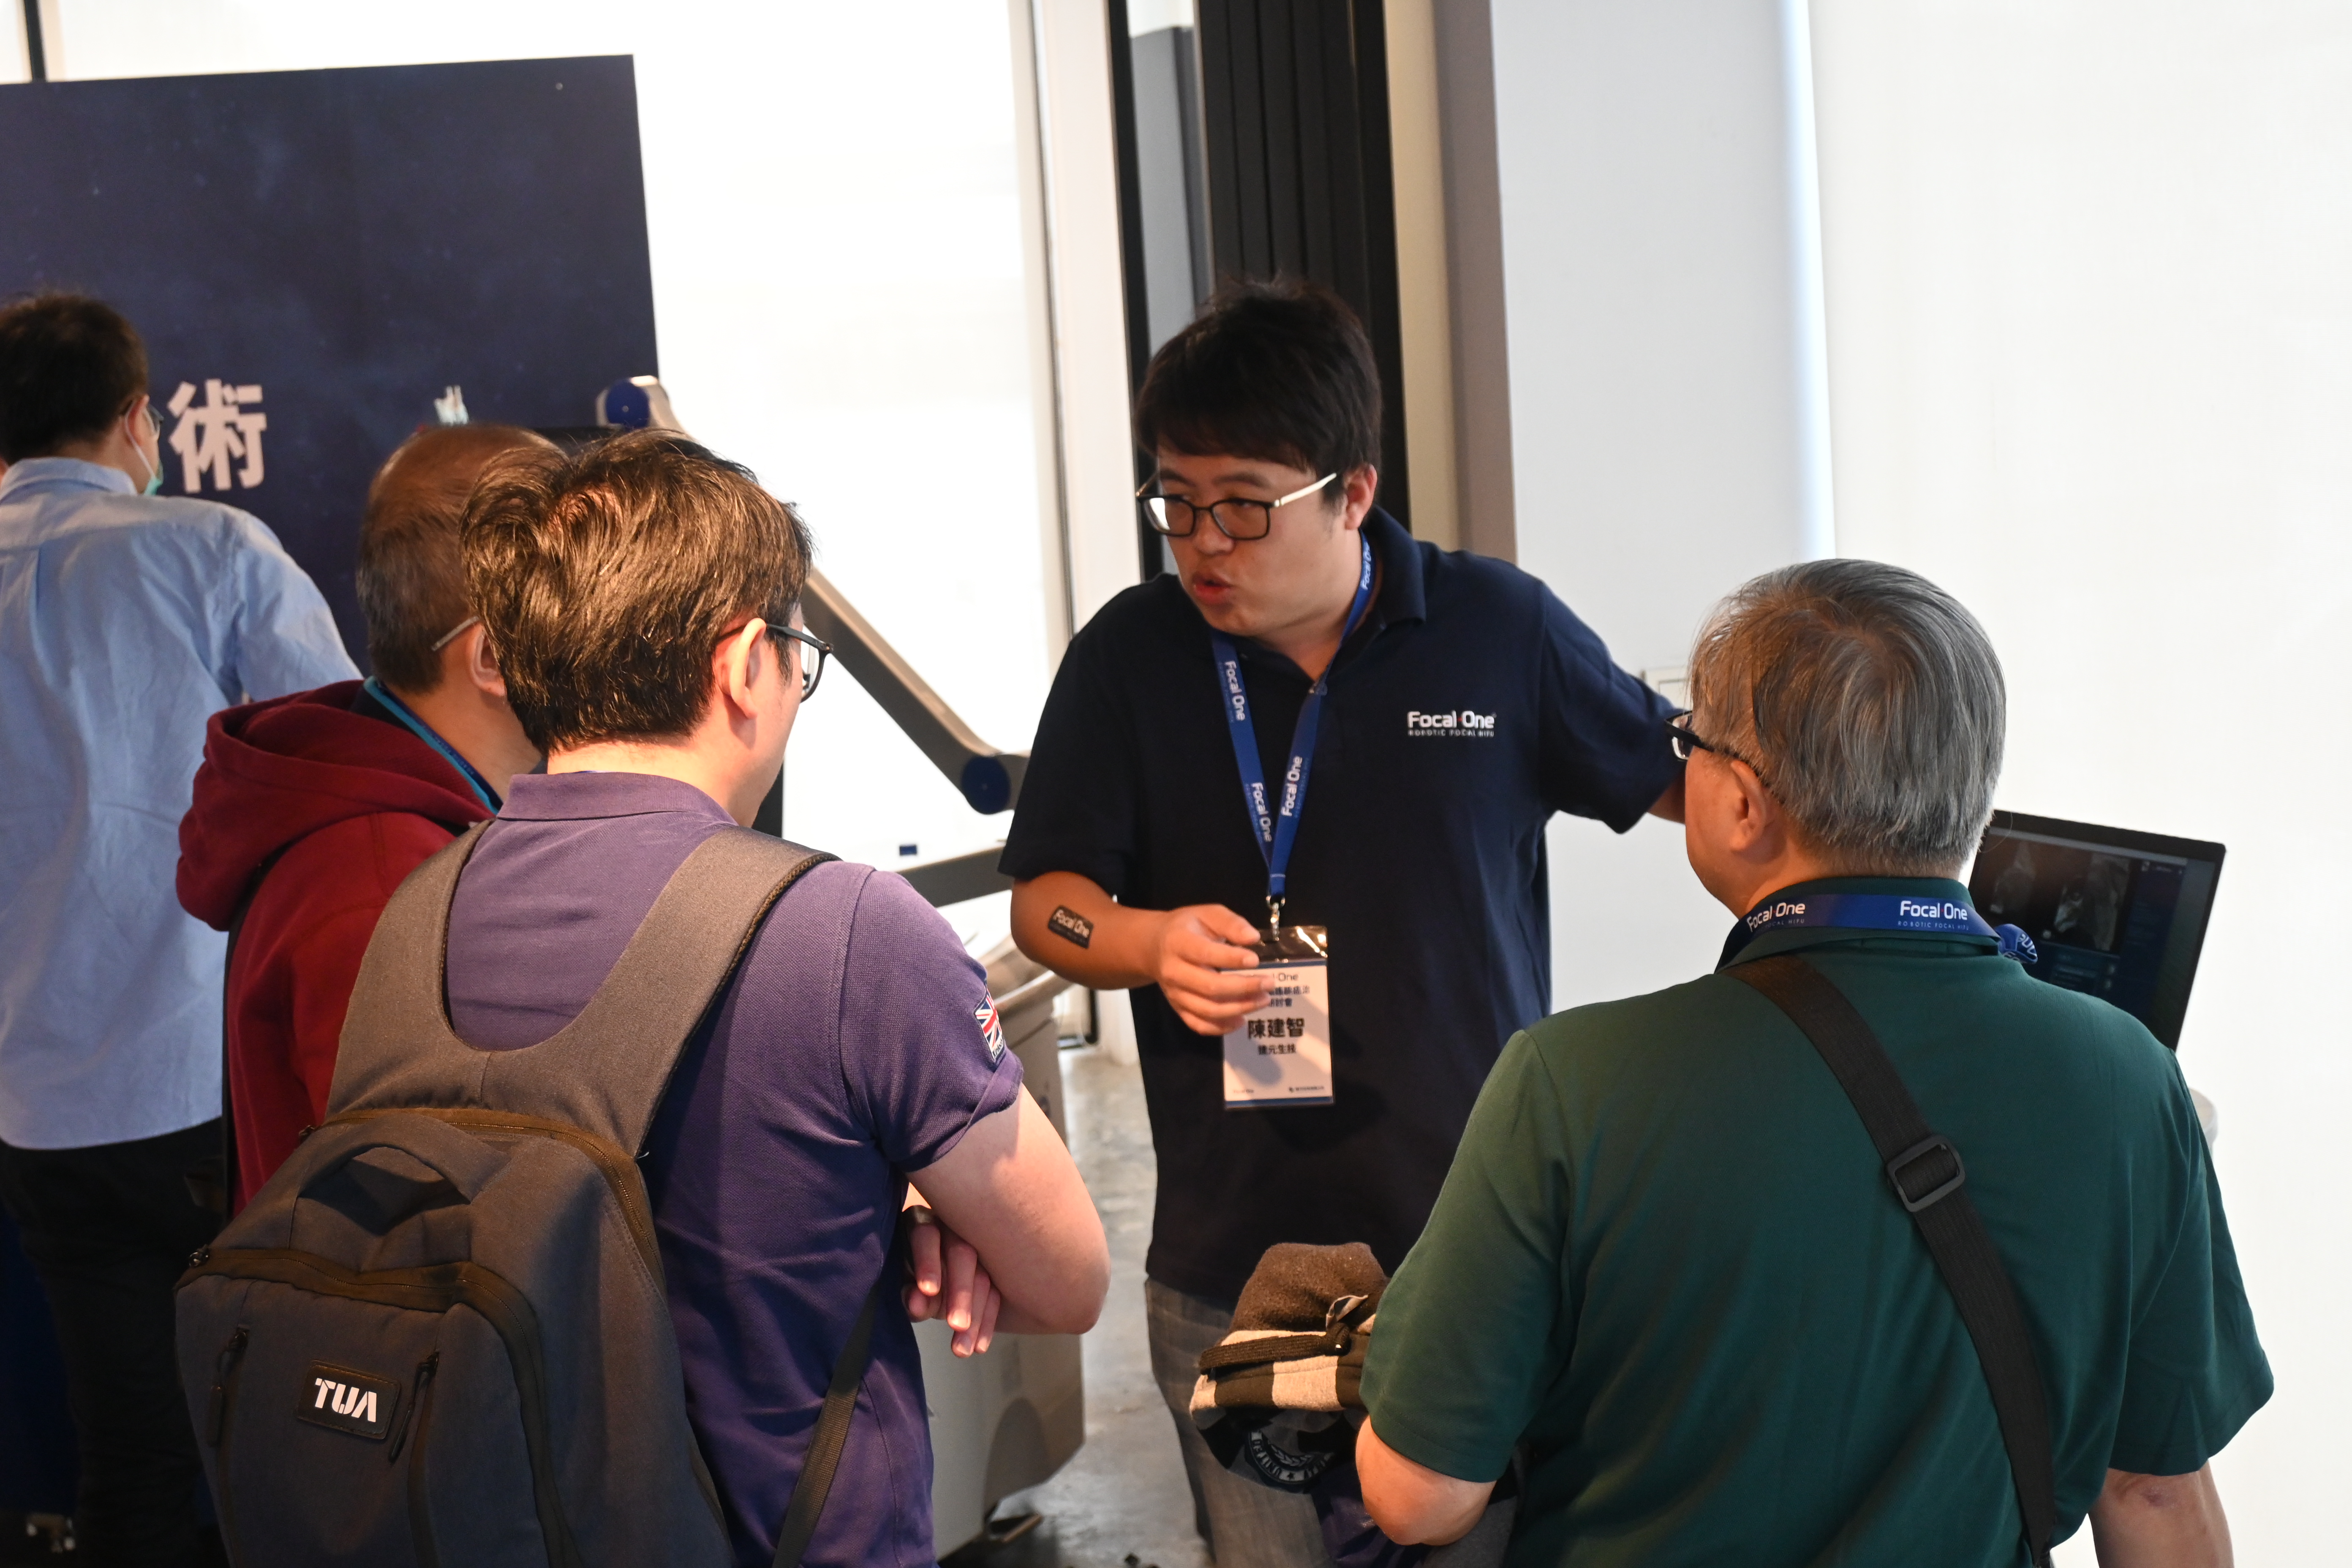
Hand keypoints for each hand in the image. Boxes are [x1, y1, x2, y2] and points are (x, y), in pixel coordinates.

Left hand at [902, 1202, 1002, 1356]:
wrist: (930, 1277)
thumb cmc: (908, 1278)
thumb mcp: (905, 1284)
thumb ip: (910, 1294)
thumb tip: (918, 1303)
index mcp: (921, 1224)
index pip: (926, 1237)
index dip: (928, 1262)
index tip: (928, 1290)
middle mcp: (954, 1228)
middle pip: (962, 1253)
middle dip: (960, 1292)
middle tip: (956, 1325)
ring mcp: (978, 1248)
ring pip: (984, 1276)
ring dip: (977, 1315)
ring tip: (965, 1349)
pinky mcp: (994, 1268)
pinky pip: (997, 1294)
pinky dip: (987, 1322)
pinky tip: (979, 1346)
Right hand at [1149, 903, 1269, 1034]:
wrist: (1155, 946)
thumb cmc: (1188, 928)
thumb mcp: (1207, 914)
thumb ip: (1230, 923)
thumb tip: (1253, 938)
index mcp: (1179, 942)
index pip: (1206, 954)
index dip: (1232, 959)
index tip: (1255, 960)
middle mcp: (1173, 971)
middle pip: (1210, 987)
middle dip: (1244, 988)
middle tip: (1269, 984)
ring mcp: (1175, 993)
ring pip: (1207, 1010)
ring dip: (1239, 1008)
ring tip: (1263, 1000)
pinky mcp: (1178, 1008)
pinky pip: (1199, 1025)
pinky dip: (1221, 1027)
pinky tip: (1242, 1019)